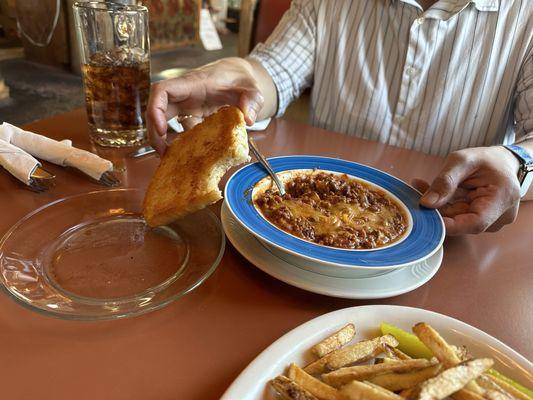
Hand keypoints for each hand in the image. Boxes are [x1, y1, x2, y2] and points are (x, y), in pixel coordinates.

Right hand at [146, 58, 263, 154]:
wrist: (240, 77)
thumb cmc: (241, 79)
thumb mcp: (252, 88)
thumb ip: (252, 100)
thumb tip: (248, 119)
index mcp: (194, 84)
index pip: (163, 90)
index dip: (156, 109)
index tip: (161, 129)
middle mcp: (185, 94)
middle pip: (158, 109)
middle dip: (154, 131)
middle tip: (161, 152)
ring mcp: (187, 105)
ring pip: (165, 120)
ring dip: (164, 139)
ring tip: (171, 159)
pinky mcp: (193, 116)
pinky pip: (181, 130)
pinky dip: (182, 143)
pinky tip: (188, 156)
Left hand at [412, 147, 520, 234]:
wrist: (503, 162)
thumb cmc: (486, 159)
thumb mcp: (463, 161)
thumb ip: (445, 181)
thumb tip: (426, 203)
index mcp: (502, 198)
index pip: (475, 222)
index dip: (450, 225)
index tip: (427, 218)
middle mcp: (500, 216)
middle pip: (463, 221)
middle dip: (437, 209)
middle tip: (418, 190)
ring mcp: (492, 221)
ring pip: (457, 219)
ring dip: (438, 206)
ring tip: (422, 186)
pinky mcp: (482, 220)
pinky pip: (458, 217)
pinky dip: (444, 205)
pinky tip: (432, 192)